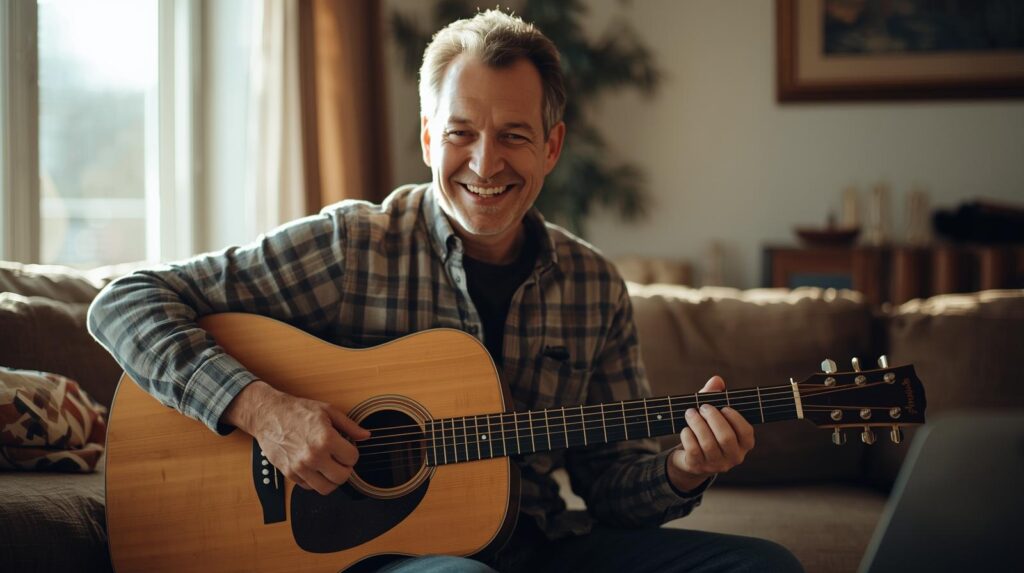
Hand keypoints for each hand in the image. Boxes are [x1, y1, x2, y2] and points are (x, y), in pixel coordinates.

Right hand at [223, 381, 369, 494]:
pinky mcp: (289, 474)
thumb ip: (349, 426)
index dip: (352, 453)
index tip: (347, 448)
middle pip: (342, 477)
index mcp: (325, 439)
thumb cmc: (296, 411)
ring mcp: (300, 467)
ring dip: (331, 479)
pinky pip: (309, 487)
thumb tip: (366, 436)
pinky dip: (315, 480)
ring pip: (326, 488)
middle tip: (340, 459)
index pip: (352, 458)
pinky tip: (315, 467)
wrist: (268, 415)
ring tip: (330, 467)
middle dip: (345, 468)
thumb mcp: (327, 411)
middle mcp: (313, 456)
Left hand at [667, 375, 754, 492]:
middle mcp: (734, 457)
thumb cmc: (707, 430)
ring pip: (708, 443)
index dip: (735, 418)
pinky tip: (685, 429)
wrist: (691, 458)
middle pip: (725, 437)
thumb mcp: (712, 413)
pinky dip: (688, 436)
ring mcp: (716, 465)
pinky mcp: (698, 466)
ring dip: (697, 424)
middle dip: (713, 418)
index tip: (723, 407)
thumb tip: (717, 380)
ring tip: (690, 413)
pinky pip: (693, 450)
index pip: (746, 432)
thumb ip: (715, 396)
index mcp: (744, 444)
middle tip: (703, 407)